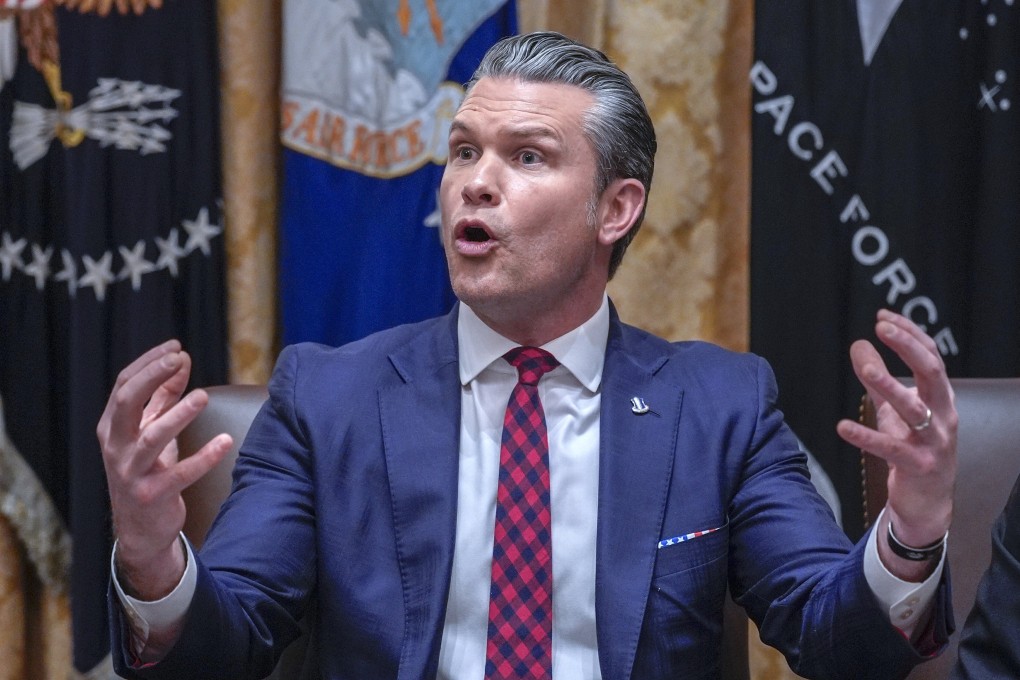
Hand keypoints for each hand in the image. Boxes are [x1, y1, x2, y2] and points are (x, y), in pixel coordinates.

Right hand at [97, 340, 232, 599]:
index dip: (149, 363)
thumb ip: (163, 398)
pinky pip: (180, 474)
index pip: (124, 385)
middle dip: (153, 376)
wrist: (140, 529)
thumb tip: (182, 360)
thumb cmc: (147, 470)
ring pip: (152, 438)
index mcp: (112, 427)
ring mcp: (132, 472)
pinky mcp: (152, 495)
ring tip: (203, 396)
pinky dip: (204, 457)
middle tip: (180, 358)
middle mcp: (116, 446)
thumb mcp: (150, 431)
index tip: (176, 347)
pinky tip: (225, 442)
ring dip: (178, 414)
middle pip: (127, 402)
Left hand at [836, 310, 957, 578]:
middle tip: (882, 327)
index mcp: (940, 398)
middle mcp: (944, 416)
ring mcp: (934, 442)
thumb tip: (858, 344)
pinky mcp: (919, 466)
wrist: (927, 504)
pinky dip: (866, 437)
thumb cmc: (912, 449)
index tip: (883, 316)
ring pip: (915, 408)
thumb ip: (878, 379)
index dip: (910, 334)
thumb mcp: (894, 411)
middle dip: (908, 347)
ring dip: (889, 385)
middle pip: (932, 373)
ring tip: (863, 366)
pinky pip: (891, 449)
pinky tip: (842, 427)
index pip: (932, 357)